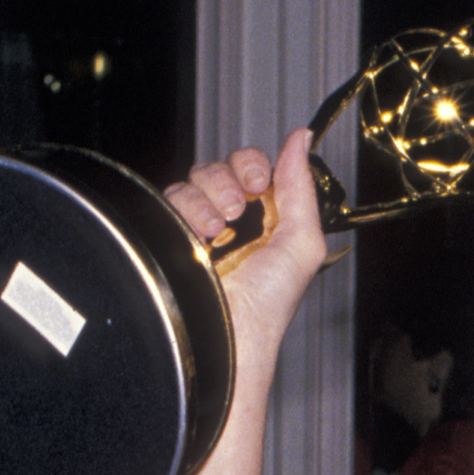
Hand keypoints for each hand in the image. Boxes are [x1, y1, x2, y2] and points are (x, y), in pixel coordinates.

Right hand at [163, 127, 326, 376]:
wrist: (232, 335)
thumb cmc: (269, 304)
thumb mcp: (303, 243)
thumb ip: (301, 187)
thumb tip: (301, 139)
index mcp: (267, 219)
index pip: (254, 168)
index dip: (254, 166)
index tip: (259, 183)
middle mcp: (234, 221)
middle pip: (222, 166)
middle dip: (229, 178)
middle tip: (238, 207)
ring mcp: (201, 228)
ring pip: (195, 179)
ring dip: (208, 198)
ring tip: (218, 229)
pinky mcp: (173, 234)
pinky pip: (171, 197)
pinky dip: (187, 209)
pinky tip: (200, 237)